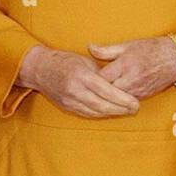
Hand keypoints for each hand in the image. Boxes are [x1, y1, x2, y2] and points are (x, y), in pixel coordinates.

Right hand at [18, 45, 139, 117]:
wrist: (40, 69)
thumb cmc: (66, 61)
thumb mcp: (85, 61)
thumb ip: (101, 73)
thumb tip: (117, 83)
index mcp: (82, 75)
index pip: (106, 90)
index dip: (122, 98)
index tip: (135, 102)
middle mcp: (75, 90)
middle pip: (102, 104)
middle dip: (120, 109)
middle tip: (135, 109)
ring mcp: (70, 100)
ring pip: (95, 111)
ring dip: (112, 113)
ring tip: (126, 111)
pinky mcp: (67, 107)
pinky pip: (87, 113)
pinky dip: (100, 114)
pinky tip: (111, 112)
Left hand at [88, 36, 175, 99]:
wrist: (175, 59)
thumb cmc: (150, 49)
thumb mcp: (127, 45)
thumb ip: (106, 50)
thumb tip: (89, 47)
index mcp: (125, 65)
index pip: (101, 77)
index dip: (91, 78)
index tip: (84, 76)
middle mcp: (131, 80)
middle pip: (106, 92)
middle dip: (96, 91)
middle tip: (86, 88)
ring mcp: (137, 91)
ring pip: (114, 100)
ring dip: (105, 98)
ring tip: (95, 94)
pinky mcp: (142, 97)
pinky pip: (124, 103)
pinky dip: (116, 101)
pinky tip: (109, 98)